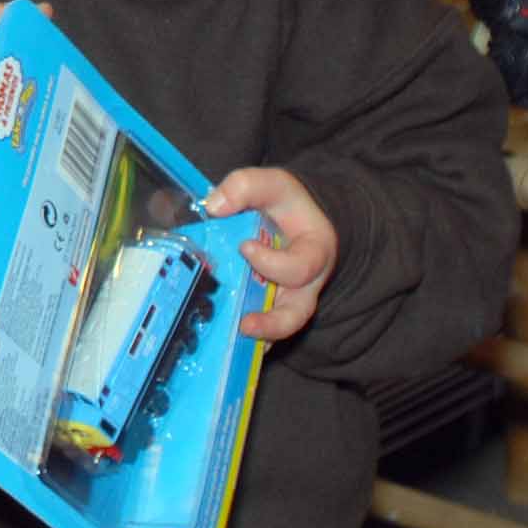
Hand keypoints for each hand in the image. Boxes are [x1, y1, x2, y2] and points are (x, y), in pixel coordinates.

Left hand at [204, 167, 338, 339]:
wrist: (295, 221)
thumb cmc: (285, 205)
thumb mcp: (272, 185)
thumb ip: (246, 187)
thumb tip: (214, 206)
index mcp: (314, 253)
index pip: (301, 266)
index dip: (272, 263)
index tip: (244, 247)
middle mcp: (305, 285)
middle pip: (297, 312)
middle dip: (273, 323)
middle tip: (245, 325)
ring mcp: (287, 301)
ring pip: (279, 330)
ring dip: (256, 338)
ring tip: (232, 340)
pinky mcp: (269, 309)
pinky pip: (261, 332)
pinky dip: (242, 340)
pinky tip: (220, 342)